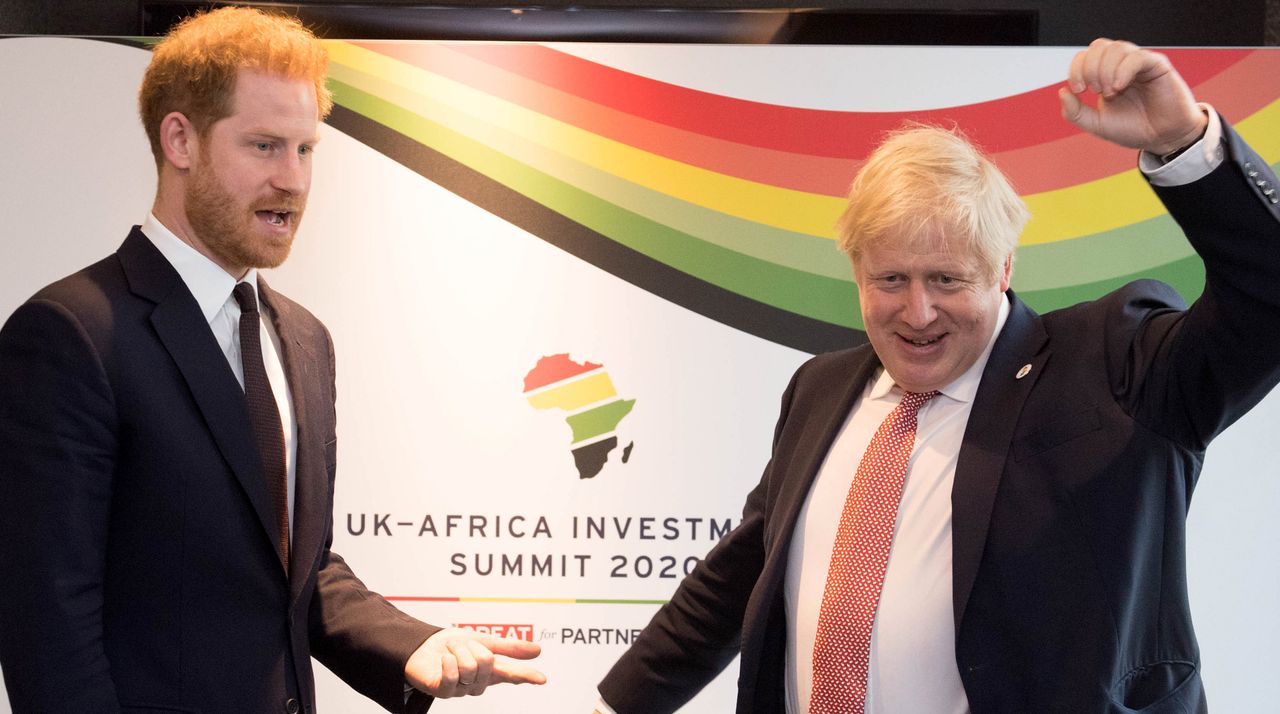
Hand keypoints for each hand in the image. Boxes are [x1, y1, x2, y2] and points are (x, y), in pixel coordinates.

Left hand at [404, 627, 545, 697]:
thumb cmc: (454, 646)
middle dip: (471, 646)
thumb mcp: (484, 641)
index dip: (527, 675)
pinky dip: (448, 660)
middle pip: (487, 662)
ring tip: (450, 650)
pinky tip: (444, 658)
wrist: (422, 646)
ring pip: (469, 666)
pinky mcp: (443, 691)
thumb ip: (509, 648)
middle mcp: (479, 683)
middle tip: (460, 644)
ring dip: (457, 650)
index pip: (512, 674)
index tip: (542, 678)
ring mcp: (461, 690)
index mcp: (491, 671)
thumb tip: (538, 650)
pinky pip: (452, 675)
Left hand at [1059, 38, 1207, 155]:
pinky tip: (1119, 87)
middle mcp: (1122, 65)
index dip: (1076, 69)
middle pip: (1098, 46)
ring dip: (1106, 70)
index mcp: (1106, 75)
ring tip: (1111, 92)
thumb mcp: (1097, 124)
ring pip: (1116, 48)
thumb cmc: (1133, 129)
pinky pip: (1137, 57)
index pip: (1085, 56)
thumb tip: (1062, 91)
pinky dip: (1122, 70)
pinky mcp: (1157, 66)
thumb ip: (1075, 112)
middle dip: (1090, 68)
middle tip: (1095, 90)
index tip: (1079, 90)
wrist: (1161, 139)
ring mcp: (1139, 64)